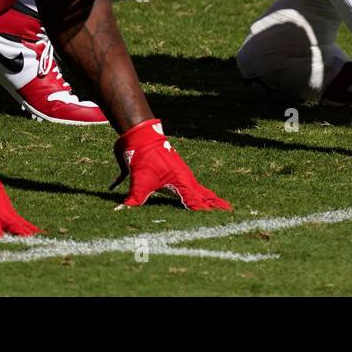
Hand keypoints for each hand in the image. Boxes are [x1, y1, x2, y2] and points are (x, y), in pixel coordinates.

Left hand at [112, 119, 231, 210]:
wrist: (141, 135)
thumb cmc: (143, 157)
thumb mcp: (138, 181)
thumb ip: (133, 199)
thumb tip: (120, 211)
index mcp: (181, 182)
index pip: (197, 202)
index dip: (208, 211)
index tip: (225, 216)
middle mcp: (184, 178)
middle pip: (203, 195)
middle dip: (215, 204)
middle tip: (230, 211)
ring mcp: (180, 173)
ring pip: (197, 189)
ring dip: (206, 198)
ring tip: (216, 204)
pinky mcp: (174, 171)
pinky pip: (187, 184)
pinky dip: (193, 191)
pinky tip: (195, 192)